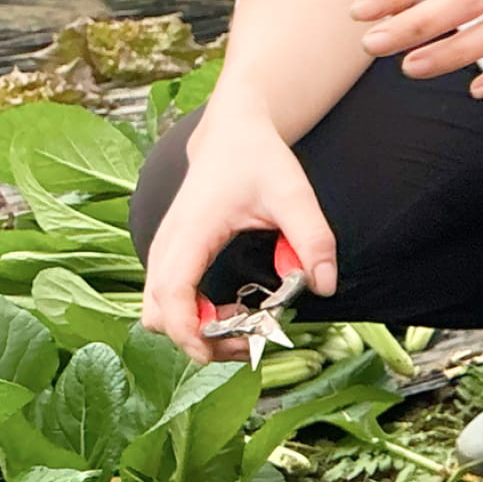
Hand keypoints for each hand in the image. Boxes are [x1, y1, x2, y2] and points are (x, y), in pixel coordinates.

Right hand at [141, 104, 333, 362]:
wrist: (232, 135)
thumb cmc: (258, 160)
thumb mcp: (294, 194)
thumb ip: (313, 238)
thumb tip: (325, 285)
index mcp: (190, 232)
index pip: (172, 296)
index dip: (192, 332)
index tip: (231, 346)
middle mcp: (166, 247)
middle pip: (158, 317)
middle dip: (199, 341)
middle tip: (250, 339)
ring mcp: (163, 255)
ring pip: (158, 314)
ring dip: (196, 331)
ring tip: (245, 324)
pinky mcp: (170, 260)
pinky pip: (169, 303)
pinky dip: (195, 317)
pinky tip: (233, 309)